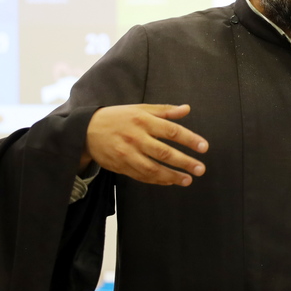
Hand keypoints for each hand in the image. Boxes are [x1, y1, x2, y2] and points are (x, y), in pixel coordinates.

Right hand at [82, 104, 208, 186]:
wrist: (86, 130)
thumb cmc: (118, 117)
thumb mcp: (140, 109)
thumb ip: (164, 110)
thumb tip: (187, 109)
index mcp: (142, 120)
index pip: (171, 131)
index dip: (189, 139)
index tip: (204, 147)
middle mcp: (135, 137)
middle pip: (163, 152)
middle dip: (184, 162)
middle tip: (201, 169)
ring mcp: (126, 154)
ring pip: (152, 168)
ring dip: (172, 176)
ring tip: (188, 180)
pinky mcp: (120, 166)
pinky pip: (141, 176)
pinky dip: (157, 180)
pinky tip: (170, 181)